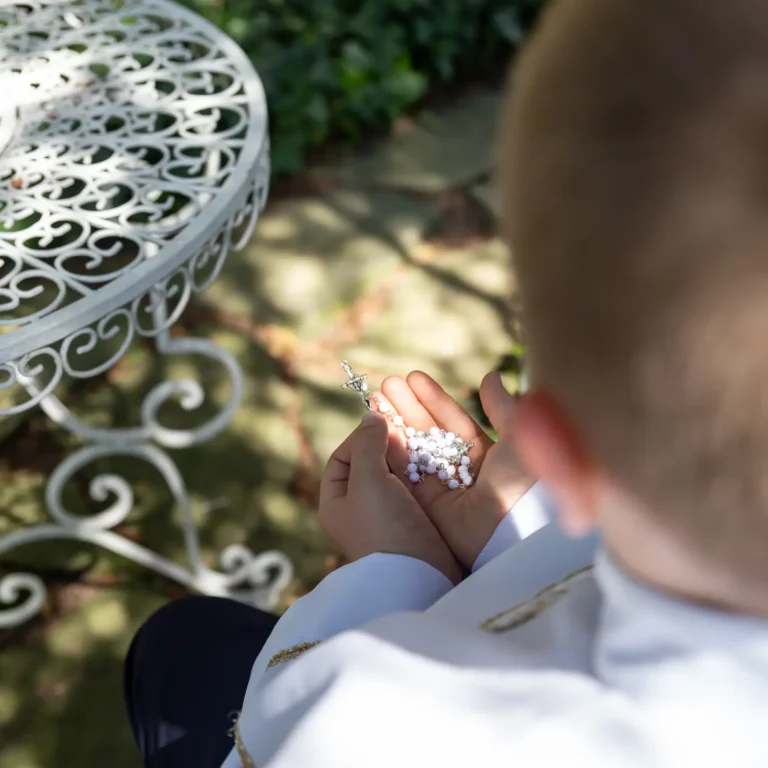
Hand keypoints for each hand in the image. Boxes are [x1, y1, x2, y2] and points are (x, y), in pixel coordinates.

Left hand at [319, 411, 462, 583]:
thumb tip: (371, 415)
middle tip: (402, 431)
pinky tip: (429, 460)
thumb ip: (367, 445)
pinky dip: (418, 470)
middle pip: (368, 461)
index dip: (359, 437)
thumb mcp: (368, 480)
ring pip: (393, 472)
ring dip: (404, 455)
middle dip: (384, 444)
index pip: (342, 457)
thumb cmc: (384, 527)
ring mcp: (386, 513)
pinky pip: (412, 485)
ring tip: (417, 441)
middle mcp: (357, 507)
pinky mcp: (412, 517)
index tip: (382, 426)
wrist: (417, 574)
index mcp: (335, 501)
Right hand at [376, 371, 533, 567]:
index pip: (453, 420)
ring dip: (394, 424)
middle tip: (387, 384)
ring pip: (414, 450)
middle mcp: (462, 470)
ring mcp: (443, 488)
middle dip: (407, 407)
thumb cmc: (522, 478)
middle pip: (429, 433)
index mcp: (486, 454)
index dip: (433, 398)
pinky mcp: (427, 506)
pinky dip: (391, 452)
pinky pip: (406, 474)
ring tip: (375, 399)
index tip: (412, 378)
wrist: (515, 528)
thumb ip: (500, 406)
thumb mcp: (517, 434)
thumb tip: (490, 376)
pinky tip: (377, 428)